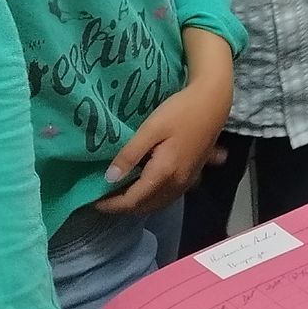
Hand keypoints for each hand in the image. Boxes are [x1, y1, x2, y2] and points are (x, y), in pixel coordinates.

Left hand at [99, 71, 233, 216]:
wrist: (214, 102)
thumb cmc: (181, 111)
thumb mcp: (151, 128)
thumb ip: (130, 154)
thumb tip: (109, 178)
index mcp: (165, 173)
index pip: (133, 200)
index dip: (112, 204)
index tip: (93, 201)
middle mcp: (178, 183)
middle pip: (146, 206)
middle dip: (124, 207)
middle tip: (103, 198)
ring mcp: (188, 180)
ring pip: (159, 203)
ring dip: (139, 204)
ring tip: (121, 193)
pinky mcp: (194, 174)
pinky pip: (169, 196)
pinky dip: (153, 198)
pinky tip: (145, 187)